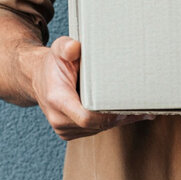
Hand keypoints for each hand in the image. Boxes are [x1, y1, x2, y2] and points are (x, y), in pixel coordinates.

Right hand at [25, 36, 153, 140]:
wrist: (37, 78)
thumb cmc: (52, 63)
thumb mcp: (58, 48)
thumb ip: (66, 47)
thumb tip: (75, 47)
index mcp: (57, 100)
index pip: (87, 117)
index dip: (108, 114)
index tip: (126, 104)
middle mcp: (59, 119)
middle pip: (98, 125)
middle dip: (120, 115)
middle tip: (143, 105)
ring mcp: (65, 129)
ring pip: (99, 129)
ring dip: (118, 119)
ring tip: (139, 107)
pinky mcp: (70, 132)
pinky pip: (96, 130)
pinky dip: (111, 121)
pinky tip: (128, 112)